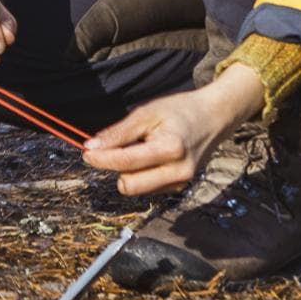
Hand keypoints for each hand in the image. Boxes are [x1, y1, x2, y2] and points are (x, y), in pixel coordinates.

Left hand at [81, 65, 267, 195]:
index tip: (85, 152)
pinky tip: (149, 157)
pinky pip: (148, 188)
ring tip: (139, 147)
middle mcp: (179, 172)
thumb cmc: (180, 111)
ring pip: (137, 189)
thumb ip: (119, 132)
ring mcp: (182, 183)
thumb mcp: (147, 113)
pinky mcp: (180, 188)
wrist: (214, 118)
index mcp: (171, 149)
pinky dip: (140, 175)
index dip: (101, 159)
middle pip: (129, 185)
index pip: (126, 162)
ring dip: (127, 172)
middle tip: (109, 149)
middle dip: (114, 169)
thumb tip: (92, 147)